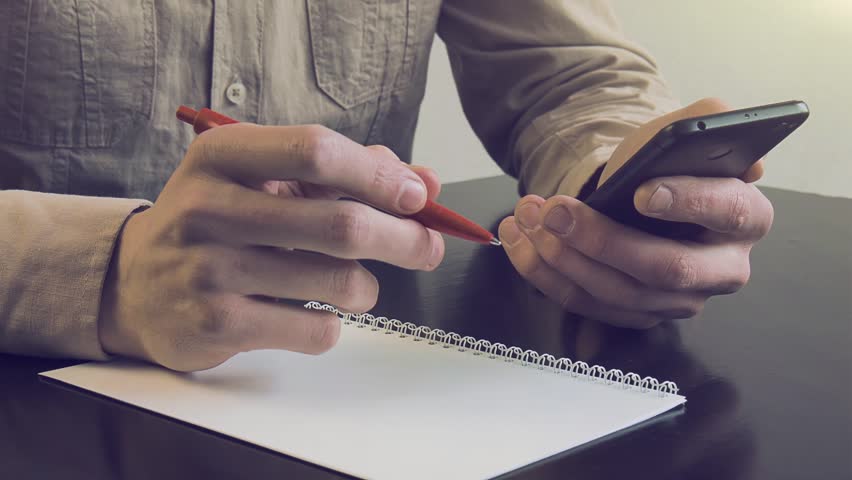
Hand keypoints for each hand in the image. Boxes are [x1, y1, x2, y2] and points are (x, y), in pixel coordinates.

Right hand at [98, 123, 444, 370]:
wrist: (134, 285)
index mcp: (222, 155)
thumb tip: (423, 183)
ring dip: (367, 288)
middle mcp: (209, 206)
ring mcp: (209, 268)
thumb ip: (341, 174)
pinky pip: (314, 330)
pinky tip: (315, 315)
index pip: (317, 150)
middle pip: (341, 224)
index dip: (379, 175)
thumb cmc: (217, 223)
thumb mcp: (261, 180)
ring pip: (337, 282)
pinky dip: (333, 325)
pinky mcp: (217, 324)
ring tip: (356, 287)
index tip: (416, 197)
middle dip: (403, 239)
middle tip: (427, 248)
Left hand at [498, 98, 772, 327]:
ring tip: (527, 217)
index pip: (726, 212)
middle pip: (665, 268)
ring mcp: (679, 300)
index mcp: (745, 216)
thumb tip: (714, 117)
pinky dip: (544, 273)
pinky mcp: (636, 314)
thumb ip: (704, 118)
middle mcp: (721, 269)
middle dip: (602, 240)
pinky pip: (586, 304)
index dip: (686, 202)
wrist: (637, 197)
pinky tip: (517, 239)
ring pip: (617, 292)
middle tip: (555, 211)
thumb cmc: (663, 167)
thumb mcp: (682, 134)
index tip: (640, 192)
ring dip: (562, 256)